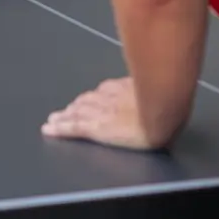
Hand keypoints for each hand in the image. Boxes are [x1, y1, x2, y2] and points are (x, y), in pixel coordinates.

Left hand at [42, 77, 160, 149]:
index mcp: (124, 88)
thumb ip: (155, 90)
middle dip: (77, 106)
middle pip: (87, 101)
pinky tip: (48, 130)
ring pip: (76, 113)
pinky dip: (59, 129)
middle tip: (67, 109)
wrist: (164, 113)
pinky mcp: (96, 128)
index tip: (88, 99)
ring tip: (54, 119)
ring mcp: (100, 113)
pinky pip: (73, 128)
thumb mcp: (163, 91)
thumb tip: (163, 88)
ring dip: (65, 116)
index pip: (103, 92)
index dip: (94, 96)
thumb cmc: (170, 103)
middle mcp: (108, 98)